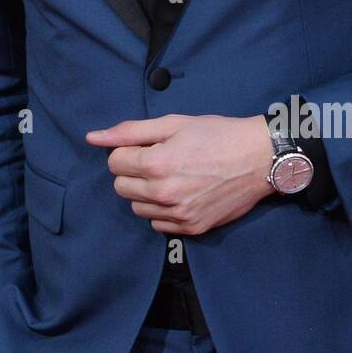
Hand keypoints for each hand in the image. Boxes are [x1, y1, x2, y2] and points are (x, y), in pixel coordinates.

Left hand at [85, 113, 274, 235]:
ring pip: (138, 208)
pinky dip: (162, 211)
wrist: (259, 158)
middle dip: (133, 172)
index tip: (147, 147)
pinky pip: (158, 225)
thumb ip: (130, 131)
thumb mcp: (173, 124)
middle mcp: (164, 194)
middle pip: (121, 187)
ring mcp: (179, 215)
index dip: (127, 151)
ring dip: (145, 193)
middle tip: (158, 161)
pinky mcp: (192, 228)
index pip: (114, 163)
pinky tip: (180, 194)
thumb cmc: (216, 134)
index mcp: (156, 164)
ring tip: (170, 177)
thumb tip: (92, 138)